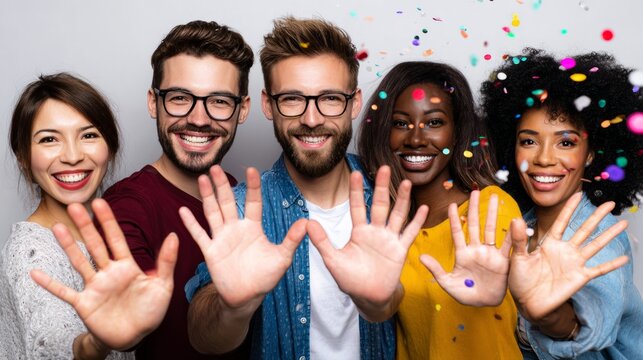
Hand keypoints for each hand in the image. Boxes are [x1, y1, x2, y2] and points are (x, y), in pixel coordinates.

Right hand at [31, 199, 177, 350]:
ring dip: (68, 246)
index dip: (107, 221)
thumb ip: (166, 262)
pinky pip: (65, 292)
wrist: (135, 337)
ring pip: (79, 262)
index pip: (116, 239)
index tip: (99, 203)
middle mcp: (108, 272)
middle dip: (86, 226)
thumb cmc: (150, 311)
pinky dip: (50, 284)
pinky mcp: (85, 303)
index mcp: (127, 266)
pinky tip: (36, 273)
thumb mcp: (163, 286)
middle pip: (95, 245)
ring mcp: (95, 287)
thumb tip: (174, 235)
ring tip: (58, 227)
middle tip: (75, 206)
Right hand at [180, 165, 306, 309]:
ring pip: (213, 212)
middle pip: (228, 201)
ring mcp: (222, 238)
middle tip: (216, 167)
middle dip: (222, 184)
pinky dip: (191, 223)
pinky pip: (199, 235)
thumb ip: (291, 240)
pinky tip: (183, 210)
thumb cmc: (265, 277)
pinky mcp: (211, 251)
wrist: (247, 297)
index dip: (252, 186)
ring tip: (202, 178)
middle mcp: (236, 229)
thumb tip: (306, 223)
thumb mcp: (282, 257)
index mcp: (253, 227)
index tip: (251, 170)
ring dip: (207, 196)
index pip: (253, 202)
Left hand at [307, 166, 427, 319]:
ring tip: (406, 182)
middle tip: (383, 167)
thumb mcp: (333, 260)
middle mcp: (375, 232)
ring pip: (397, 215)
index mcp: (359, 232)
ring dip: (402, 200)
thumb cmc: (350, 279)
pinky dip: (417, 222)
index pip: (358, 207)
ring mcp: (389, 240)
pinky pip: (409, 234)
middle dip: (381, 187)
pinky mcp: (400, 250)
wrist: (368, 297)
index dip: (356, 191)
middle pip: (380, 205)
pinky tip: (424, 209)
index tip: (355, 172)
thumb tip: (307, 223)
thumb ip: (322, 241)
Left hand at [420, 191, 511, 305]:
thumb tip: (421, 257)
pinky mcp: (503, 260)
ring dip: (492, 213)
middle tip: (475, 191)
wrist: (484, 305)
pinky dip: (511, 234)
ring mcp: (490, 253)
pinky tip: (514, 220)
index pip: (457, 232)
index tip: (451, 204)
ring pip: (491, 229)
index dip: (454, 219)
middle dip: (474, 208)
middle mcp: (476, 249)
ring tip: (493, 197)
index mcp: (462, 254)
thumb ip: (436, 270)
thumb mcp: (448, 284)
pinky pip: (507, 245)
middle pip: (474, 225)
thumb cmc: (465, 294)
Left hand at [508, 192, 628, 321]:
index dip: (570, 209)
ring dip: (609, 235)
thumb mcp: (517, 257)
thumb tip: (516, 219)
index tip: (578, 195)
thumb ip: (519, 239)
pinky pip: (599, 269)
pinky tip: (624, 259)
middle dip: (596, 216)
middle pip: (584, 230)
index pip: (562, 222)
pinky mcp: (580, 277)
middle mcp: (565, 250)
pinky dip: (611, 265)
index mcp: (549, 243)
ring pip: (595, 245)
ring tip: (622, 223)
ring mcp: (574, 263)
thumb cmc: (520, 280)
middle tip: (609, 204)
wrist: (528, 303)